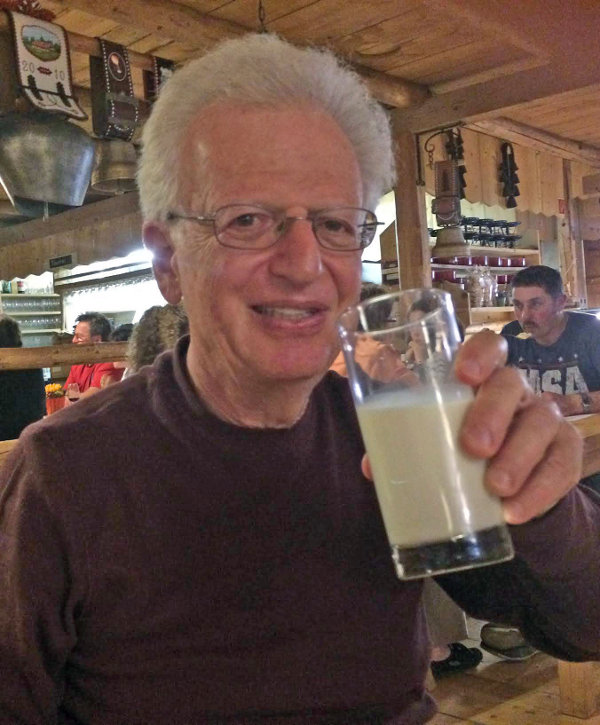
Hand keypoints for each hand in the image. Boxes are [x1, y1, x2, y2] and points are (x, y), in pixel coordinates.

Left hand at [362, 330, 582, 524]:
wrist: (501, 489)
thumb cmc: (457, 451)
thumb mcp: (430, 441)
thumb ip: (402, 447)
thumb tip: (371, 467)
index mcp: (479, 380)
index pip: (488, 347)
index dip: (480, 354)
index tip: (464, 375)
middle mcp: (515, 392)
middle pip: (511, 383)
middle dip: (493, 413)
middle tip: (473, 448)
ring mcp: (543, 419)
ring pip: (543, 421)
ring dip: (520, 456)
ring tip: (496, 489)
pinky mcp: (563, 453)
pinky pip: (561, 465)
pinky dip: (541, 490)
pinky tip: (515, 511)